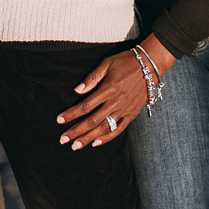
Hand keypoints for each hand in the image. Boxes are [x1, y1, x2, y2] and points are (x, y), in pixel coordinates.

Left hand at [56, 35, 176, 149]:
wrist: (149, 66)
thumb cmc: (125, 61)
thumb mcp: (107, 63)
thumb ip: (92, 78)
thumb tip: (77, 90)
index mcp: (107, 89)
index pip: (85, 106)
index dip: (71, 114)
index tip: (59, 120)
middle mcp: (115, 102)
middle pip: (92, 121)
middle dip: (76, 131)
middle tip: (63, 140)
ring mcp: (124, 110)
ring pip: (104, 128)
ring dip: (88, 138)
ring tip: (76, 146)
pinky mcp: (131, 115)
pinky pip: (118, 129)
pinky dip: (107, 138)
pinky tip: (96, 143)